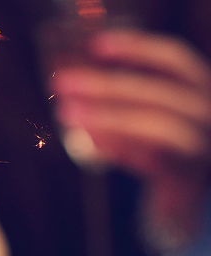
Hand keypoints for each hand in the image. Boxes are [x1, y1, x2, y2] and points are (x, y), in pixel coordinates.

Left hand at [52, 29, 210, 245]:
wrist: (181, 205)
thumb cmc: (159, 155)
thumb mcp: (139, 123)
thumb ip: (117, 106)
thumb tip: (71, 90)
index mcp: (199, 91)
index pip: (175, 59)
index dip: (137, 48)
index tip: (95, 46)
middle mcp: (208, 114)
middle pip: (158, 92)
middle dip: (106, 85)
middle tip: (62, 82)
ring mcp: (202, 146)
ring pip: (158, 126)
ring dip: (109, 116)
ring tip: (66, 112)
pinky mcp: (187, 176)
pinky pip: (155, 160)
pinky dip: (120, 148)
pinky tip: (91, 141)